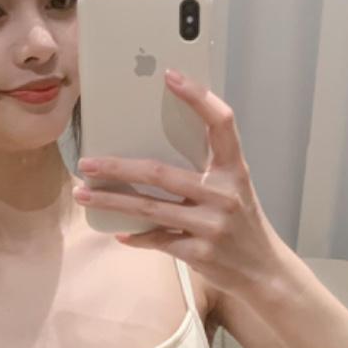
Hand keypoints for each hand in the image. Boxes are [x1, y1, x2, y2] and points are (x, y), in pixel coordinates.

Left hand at [72, 68, 285, 302]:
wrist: (264, 271)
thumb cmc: (242, 223)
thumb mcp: (234, 189)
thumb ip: (205, 170)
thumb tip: (150, 150)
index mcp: (234, 170)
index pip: (221, 123)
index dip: (198, 97)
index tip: (170, 76)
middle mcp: (224, 194)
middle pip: (160, 172)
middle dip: (117, 167)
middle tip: (87, 161)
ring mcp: (212, 225)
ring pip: (149, 208)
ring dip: (111, 201)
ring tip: (83, 193)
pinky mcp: (200, 253)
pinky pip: (157, 239)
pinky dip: (135, 236)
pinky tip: (118, 232)